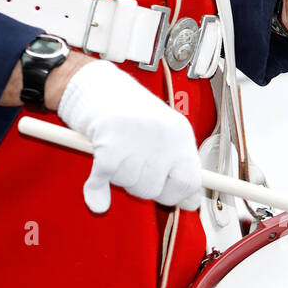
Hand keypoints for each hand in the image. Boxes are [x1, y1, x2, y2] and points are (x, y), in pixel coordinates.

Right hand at [55, 59, 202, 213]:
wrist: (96, 85)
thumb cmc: (129, 111)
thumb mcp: (164, 134)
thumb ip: (178, 167)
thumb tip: (191, 202)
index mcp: (180, 134)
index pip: (190, 181)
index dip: (176, 195)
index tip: (166, 193)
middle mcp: (163, 136)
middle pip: (156, 190)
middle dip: (142, 187)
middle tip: (132, 166)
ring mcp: (137, 138)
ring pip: (130, 185)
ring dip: (119, 177)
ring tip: (117, 153)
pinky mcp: (109, 142)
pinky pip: (103, 179)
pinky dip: (96, 187)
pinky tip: (95, 189)